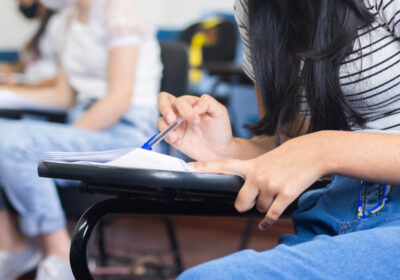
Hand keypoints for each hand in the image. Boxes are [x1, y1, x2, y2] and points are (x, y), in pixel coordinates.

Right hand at [157, 92, 236, 160]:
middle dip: (165, 108)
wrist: (219, 150)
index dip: (185, 109)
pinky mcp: (173, 137)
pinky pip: (163, 134)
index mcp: (192, 103)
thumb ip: (208, 102)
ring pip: (161, 119)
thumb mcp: (220, 112)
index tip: (196, 120)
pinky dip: (167, 137)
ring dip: (166, 127)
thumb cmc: (220, 130)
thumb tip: (195, 105)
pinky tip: (178, 141)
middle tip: (173, 120)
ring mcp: (176, 125)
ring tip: (176, 136)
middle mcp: (181, 112)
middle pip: (163, 100)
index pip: (181, 99)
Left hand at [190, 131, 329, 229]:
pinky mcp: (285, 194)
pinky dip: (268, 222)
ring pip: (260, 209)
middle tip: (254, 199)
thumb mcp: (267, 158)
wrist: (314, 152)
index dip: (205, 167)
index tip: (188, 167)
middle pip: (240, 203)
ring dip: (266, 205)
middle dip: (246, 205)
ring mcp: (271, 185)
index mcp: (251, 165)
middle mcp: (257, 175)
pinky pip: (271, 215)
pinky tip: (265, 225)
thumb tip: (248, 194)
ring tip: (278, 190)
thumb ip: (253, 172)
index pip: (223, 165)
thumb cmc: (290, 155)